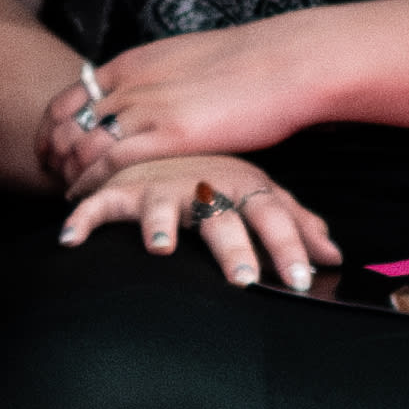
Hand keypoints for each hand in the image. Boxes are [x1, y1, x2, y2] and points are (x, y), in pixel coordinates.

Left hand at [51, 22, 309, 176]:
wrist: (283, 62)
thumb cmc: (249, 65)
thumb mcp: (186, 61)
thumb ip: (160, 80)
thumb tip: (156, 97)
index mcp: (133, 63)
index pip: (71, 96)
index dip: (55, 126)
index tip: (52, 148)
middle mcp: (131, 85)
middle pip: (68, 123)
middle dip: (53, 153)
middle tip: (52, 176)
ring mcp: (147, 109)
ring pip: (82, 144)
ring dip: (69, 173)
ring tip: (68, 194)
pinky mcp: (169, 135)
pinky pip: (111, 162)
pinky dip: (90, 182)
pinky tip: (86, 199)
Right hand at [59, 147, 340, 297]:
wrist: (164, 127)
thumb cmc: (218, 175)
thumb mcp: (260, 193)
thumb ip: (296, 224)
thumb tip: (336, 257)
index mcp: (243, 185)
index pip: (272, 216)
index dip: (288, 247)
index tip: (301, 281)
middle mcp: (204, 184)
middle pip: (222, 217)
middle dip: (232, 247)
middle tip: (242, 280)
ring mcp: (161, 184)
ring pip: (162, 205)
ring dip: (161, 224)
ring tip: (161, 247)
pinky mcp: (122, 188)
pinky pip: (101, 203)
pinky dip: (85, 219)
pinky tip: (71, 240)